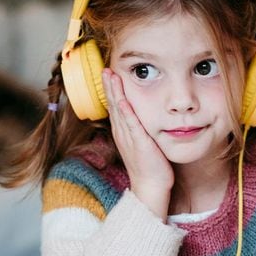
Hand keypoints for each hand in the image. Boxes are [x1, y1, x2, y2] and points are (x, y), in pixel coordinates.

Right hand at [102, 69, 173, 219]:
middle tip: (105, 69)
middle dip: (109, 86)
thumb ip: (138, 129)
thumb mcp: (140, 143)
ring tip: (110, 75)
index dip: (111, 90)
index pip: (115, 106)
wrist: (150, 186)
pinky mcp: (139, 143)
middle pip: (113, 104)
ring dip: (114, 92)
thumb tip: (139, 117)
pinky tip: (122, 99)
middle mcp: (122, 133)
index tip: (109, 74)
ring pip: (119, 110)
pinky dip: (126, 111)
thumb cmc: (149, 165)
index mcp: (122, 132)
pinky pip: (131, 124)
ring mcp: (128, 137)